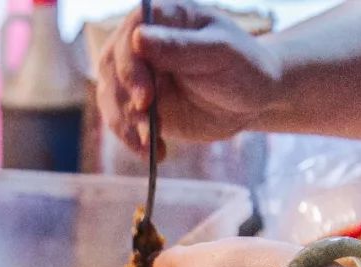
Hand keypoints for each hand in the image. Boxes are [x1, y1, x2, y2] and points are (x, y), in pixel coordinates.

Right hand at [95, 1, 281, 154]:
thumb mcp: (218, 53)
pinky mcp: (137, 105)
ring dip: (125, 124)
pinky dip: (131, 139)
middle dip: (123, 100)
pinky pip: (120, 121)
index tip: (145, 96)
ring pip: (110, 97)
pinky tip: (152, 152)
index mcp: (163, 19)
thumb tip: (138, 37)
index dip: (130, 66)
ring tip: (149, 143)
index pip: (130, 35)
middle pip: (111, 67)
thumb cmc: (242, 66)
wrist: (250, 101)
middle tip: (147, 126)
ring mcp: (137, 75)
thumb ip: (179, 46)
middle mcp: (142, 44)